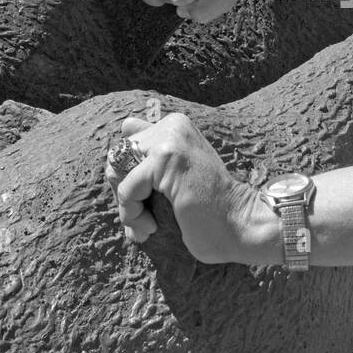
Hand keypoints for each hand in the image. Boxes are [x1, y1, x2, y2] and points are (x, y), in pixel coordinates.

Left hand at [104, 113, 261, 262]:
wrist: (240, 224)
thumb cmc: (207, 211)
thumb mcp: (173, 179)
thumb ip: (146, 161)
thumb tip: (113, 155)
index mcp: (175, 126)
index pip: (126, 142)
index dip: (127, 176)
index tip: (144, 202)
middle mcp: (172, 125)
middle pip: (116, 156)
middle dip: (123, 192)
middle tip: (144, 217)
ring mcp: (170, 138)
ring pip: (117, 171)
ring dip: (126, 206)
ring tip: (146, 225)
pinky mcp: (165, 158)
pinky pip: (126, 187)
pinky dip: (131, 213)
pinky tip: (149, 227)